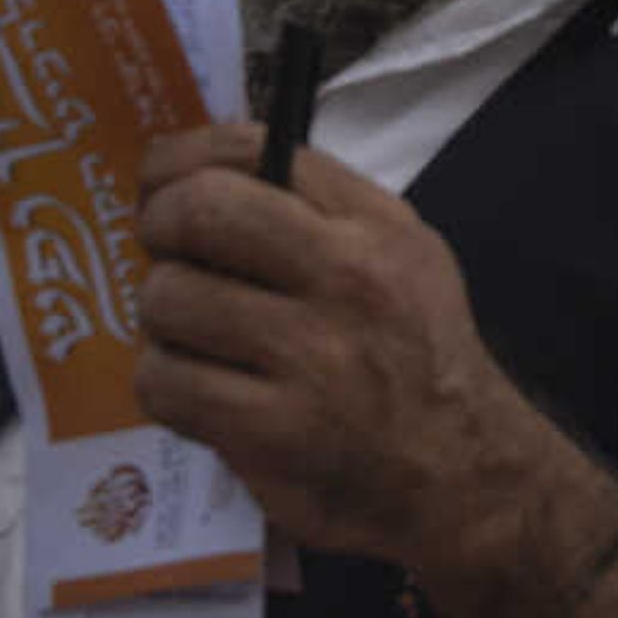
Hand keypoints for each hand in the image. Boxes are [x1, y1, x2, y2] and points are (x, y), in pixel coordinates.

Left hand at [131, 126, 575, 564]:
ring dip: (165, 319)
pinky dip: (167, 384)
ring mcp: (310, 357)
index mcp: (374, 226)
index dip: (181, 158)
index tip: (160, 182)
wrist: (458, 467)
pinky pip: (166, 381)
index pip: (254, 150)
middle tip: (166, 253)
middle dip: (159, 227)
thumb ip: (318, 207)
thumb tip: (199, 174)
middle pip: (199, 212)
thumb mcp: (400, 252)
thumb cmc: (414, 351)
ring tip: (197, 335)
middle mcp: (347, 278)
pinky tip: (201, 389)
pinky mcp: (272, 431)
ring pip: (169, 299)